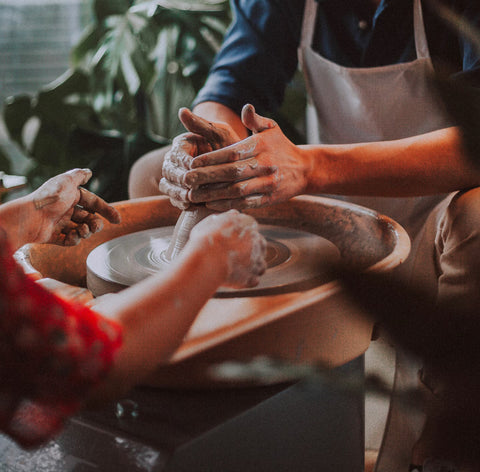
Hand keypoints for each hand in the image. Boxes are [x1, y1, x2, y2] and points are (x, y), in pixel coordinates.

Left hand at [28, 168, 120, 245]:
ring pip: (81, 229)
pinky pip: (70, 240)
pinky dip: (74, 239)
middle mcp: (65, 208)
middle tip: (96, 227)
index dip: (106, 210)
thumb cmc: (49, 198)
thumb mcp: (66, 181)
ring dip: (86, 231)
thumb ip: (79, 175)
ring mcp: (60, 223)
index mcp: (70, 196)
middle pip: (89, 218)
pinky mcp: (54, 236)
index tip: (117, 220)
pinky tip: (73, 235)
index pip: (93, 203)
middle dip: (96, 223)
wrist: (30, 217)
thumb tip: (89, 172)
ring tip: (83, 230)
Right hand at [159, 107, 240, 208]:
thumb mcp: (219, 133)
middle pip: (168, 172)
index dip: (184, 163)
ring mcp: (176, 179)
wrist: (237, 166)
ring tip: (189, 198)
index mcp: (181, 145)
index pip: (176, 155)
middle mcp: (175, 162)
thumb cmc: (229, 146)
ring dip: (177, 193)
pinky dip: (180, 204)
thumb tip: (182, 111)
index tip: (193, 168)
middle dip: (179, 180)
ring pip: (167, 187)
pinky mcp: (181, 193)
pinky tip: (191, 206)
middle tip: (190, 186)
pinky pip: (174, 200)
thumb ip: (202, 125)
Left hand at [180, 104, 309, 210]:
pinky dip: (227, 205)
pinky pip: (245, 203)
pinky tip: (211, 204)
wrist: (305, 169)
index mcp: (261, 146)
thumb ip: (255, 119)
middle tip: (186, 180)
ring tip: (193, 195)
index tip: (193, 163)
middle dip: (206, 177)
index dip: (211, 159)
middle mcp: (265, 165)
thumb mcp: (271, 128)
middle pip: (230, 172)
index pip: (231, 153)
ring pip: (236, 190)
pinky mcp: (269, 198)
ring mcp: (267, 183)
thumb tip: (245, 107)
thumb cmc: (281, 147)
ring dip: (213, 194)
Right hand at [190, 210, 266, 287]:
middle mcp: (257, 242)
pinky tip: (237, 278)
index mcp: (249, 225)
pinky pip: (254, 280)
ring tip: (237, 268)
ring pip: (261, 265)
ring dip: (252, 266)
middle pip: (261, 245)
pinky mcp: (251, 278)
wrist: (206, 260)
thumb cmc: (205, 240)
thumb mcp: (211, 222)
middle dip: (251, 249)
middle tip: (236, 253)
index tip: (234, 238)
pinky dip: (248, 280)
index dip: (243, 233)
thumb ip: (225, 218)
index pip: (252, 227)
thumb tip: (234, 213)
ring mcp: (256, 261)